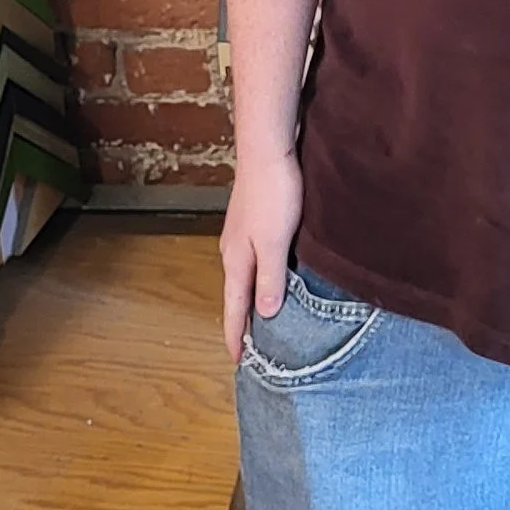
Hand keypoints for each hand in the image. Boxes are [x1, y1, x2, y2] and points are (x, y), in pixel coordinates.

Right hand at [221, 145, 303, 360]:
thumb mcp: (274, 243)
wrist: (268, 149)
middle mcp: (234, 250)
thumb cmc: (273, 194)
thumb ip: (270, 279)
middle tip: (251, 347)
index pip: (234, 307)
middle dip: (242, 321)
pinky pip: (256, 259)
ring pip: (246, 276)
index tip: (238, 360)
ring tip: (262, 318)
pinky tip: (274, 276)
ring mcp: (243, 234)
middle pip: (237, 294)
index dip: (236, 334)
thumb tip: (264, 315)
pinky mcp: (254, 220)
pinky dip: (261, 277)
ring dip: (252, 299)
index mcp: (237, 260)